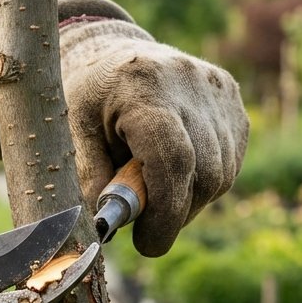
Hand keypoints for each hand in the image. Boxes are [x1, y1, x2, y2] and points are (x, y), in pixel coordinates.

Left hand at [60, 18, 248, 256]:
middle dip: (175, 214)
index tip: (147, 244)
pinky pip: (229, 162)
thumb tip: (106, 227)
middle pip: (203, 172)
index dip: (165, 211)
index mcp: (141, 85)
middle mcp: (187, 81)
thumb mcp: (70, 137)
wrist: (111, 58)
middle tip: (147, 230)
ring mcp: (216, 88)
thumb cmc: (87, 104)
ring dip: (189, 201)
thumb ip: (89, 179)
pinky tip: (175, 175)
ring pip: (220, 173)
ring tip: (155, 194)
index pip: (173, 158)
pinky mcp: (231, 99)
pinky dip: (203, 183)